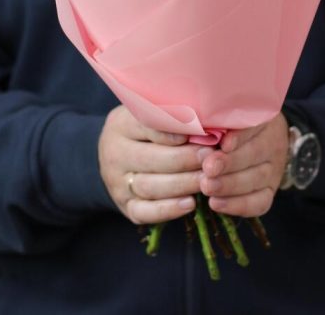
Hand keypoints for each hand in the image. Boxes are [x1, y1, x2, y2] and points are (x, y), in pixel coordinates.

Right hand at [98, 105, 204, 224]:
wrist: (116, 156)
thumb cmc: (144, 130)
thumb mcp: (150, 113)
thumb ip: (170, 116)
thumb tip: (203, 122)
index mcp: (121, 125)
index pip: (146, 126)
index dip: (174, 129)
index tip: (199, 131)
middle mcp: (115, 154)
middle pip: (151, 159)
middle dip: (185, 159)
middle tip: (210, 156)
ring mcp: (118, 183)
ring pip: (150, 186)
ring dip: (183, 183)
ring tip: (207, 179)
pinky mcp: (125, 206)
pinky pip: (145, 212)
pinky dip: (168, 210)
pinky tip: (190, 203)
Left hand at [199, 113, 288, 217]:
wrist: (256, 141)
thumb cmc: (229, 125)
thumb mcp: (223, 117)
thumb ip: (209, 120)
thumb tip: (187, 124)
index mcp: (262, 119)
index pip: (254, 126)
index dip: (240, 136)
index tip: (223, 144)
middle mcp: (272, 143)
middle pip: (255, 154)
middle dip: (229, 163)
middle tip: (208, 168)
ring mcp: (273, 169)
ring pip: (256, 179)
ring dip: (229, 185)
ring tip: (207, 187)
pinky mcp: (269, 191)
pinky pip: (259, 202)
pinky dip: (237, 205)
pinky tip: (216, 204)